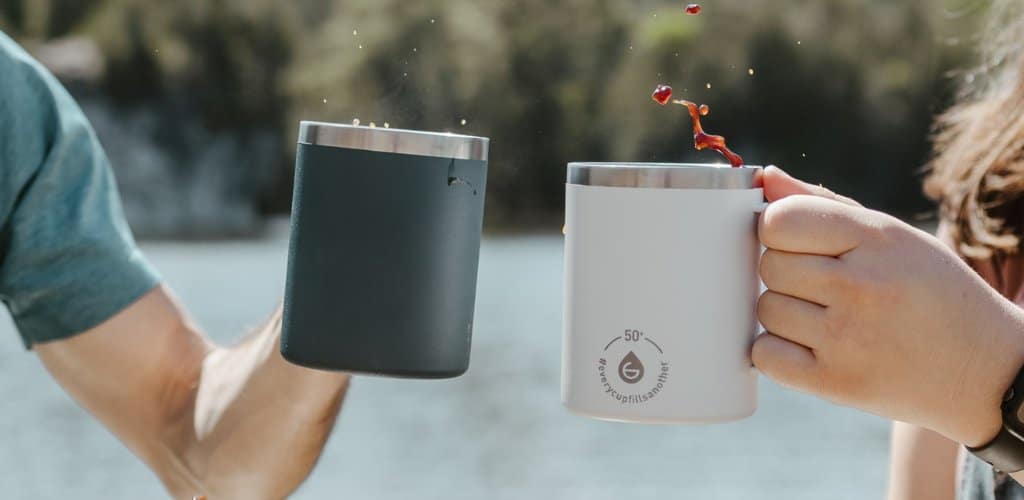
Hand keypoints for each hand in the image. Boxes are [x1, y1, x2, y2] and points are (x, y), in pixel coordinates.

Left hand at [753, 166, 1023, 446]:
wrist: (985, 369)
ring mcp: (847, 338)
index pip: (780, 220)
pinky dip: (777, 352)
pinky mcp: (836, 383)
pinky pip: (764, 355)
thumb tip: (766, 178)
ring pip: (765, 308)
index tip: (796, 242)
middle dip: (785, 272)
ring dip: (783, 313)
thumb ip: (823, 203)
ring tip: (826, 318)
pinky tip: (810, 347)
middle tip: (823, 286)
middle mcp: (861, 287)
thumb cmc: (930, 292)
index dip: (777, 229)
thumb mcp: (893, 236)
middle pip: (769, 265)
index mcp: (876, 240)